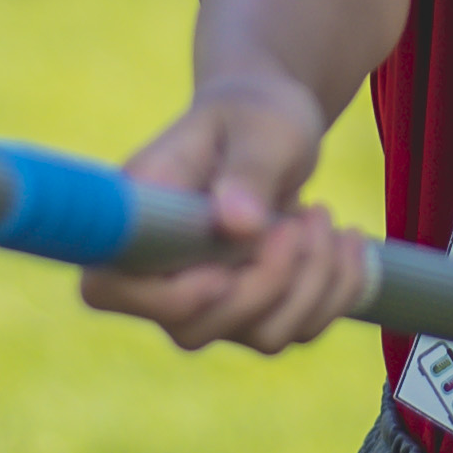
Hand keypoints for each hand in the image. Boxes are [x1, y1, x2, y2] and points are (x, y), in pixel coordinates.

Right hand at [79, 77, 370, 355]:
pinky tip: (345, 240)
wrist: (273, 128)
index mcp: (139, 217)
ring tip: (322, 215)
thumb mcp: (260, 126)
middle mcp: (161, 272)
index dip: (164, 298)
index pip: (107, 287)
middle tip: (303, 215)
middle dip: (268, 281)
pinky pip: (300, 330)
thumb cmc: (254, 115)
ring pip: (261, 337)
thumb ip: (249, 169)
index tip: (222, 271)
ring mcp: (207, 301)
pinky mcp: (253, 313)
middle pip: (194, 329)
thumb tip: (237, 223)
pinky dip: (337, 289)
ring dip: (314, 280)